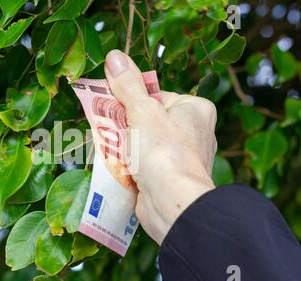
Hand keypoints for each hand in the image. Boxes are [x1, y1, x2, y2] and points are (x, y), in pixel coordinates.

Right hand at [104, 50, 216, 244]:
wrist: (173, 205)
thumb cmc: (164, 153)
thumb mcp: (142, 112)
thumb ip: (128, 85)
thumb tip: (115, 56)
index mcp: (195, 110)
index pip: (155, 96)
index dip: (130, 101)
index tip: (110, 107)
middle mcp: (193, 133)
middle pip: (146, 120)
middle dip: (123, 126)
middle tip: (105, 130)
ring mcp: (181, 158)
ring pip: (142, 144)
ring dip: (123, 147)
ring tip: (111, 151)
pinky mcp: (169, 179)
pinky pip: (144, 165)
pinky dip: (129, 166)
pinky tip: (119, 169)